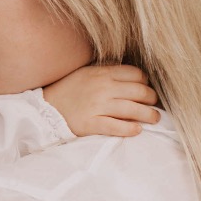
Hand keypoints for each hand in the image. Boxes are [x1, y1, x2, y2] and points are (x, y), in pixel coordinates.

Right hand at [44, 64, 159, 137]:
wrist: (45, 108)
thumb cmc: (68, 89)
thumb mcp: (87, 72)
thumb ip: (107, 70)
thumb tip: (131, 74)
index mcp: (102, 73)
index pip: (135, 74)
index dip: (146, 82)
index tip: (147, 90)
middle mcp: (103, 88)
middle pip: (139, 91)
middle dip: (152, 99)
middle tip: (154, 105)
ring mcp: (98, 106)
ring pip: (132, 109)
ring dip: (148, 115)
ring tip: (154, 118)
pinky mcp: (92, 123)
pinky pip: (117, 126)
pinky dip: (130, 129)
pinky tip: (137, 130)